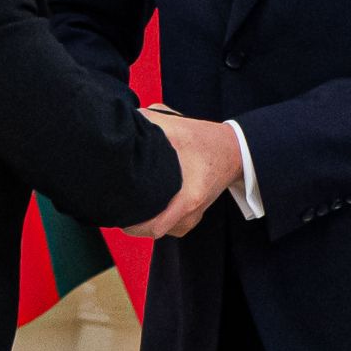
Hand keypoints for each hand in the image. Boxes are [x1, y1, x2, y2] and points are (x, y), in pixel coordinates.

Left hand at [125, 106, 242, 237]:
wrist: (233, 150)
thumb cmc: (203, 139)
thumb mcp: (176, 124)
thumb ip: (148, 120)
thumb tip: (124, 121)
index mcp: (188, 197)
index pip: (154, 226)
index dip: (132, 222)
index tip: (118, 209)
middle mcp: (191, 213)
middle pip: (153, 229)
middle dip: (134, 219)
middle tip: (118, 203)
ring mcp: (193, 218)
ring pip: (161, 229)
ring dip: (145, 220)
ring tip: (131, 203)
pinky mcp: (193, 216)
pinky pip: (170, 226)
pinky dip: (157, 219)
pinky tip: (149, 205)